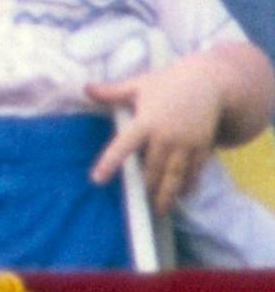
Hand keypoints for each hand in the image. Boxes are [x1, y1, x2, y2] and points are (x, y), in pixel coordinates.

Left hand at [88, 53, 223, 214]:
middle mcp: (165, 136)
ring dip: (167, 195)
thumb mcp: (138, 84)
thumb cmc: (167, 83)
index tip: (97, 179)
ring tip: (160, 210)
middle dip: (146, 188)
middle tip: (139, 203)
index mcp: (146, 121)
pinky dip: (188, 185)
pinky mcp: (202, 147)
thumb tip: (85, 89)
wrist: (207, 81)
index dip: (109, 163)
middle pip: (152, 170)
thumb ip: (111, 91)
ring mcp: (186, 144)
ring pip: (174, 177)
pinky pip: (194, 172)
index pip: (123, 145)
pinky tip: (182, 194)